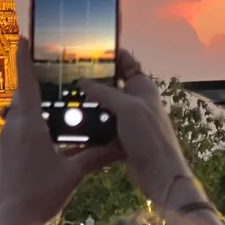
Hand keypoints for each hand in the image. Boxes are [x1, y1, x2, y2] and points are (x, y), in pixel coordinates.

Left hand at [0, 38, 109, 224]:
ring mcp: (2, 142)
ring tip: (51, 108)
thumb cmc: (38, 196)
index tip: (23, 37)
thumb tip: (121, 145)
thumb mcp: (72, 174)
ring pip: (17, 116)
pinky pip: (14, 133)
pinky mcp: (0, 156)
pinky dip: (27, 128)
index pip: (26, 81)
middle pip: (22, 97)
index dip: (23, 57)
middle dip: (35, 86)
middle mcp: (11, 128)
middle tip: (52, 76)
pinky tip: (42, 141)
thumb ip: (96, 156)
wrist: (7, 223)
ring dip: (32, 109)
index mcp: (27, 124)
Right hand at [82, 54, 195, 210]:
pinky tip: (72, 120)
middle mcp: (136, 99)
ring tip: (65, 95)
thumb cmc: (149, 137)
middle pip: (111, 83)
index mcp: (142, 86)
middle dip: (92, 79)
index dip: (109, 53)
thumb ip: (104, 92)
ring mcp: (128, 119)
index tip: (86, 49)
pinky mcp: (121, 136)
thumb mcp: (126, 108)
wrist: (159, 175)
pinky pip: (102, 124)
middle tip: (67, 73)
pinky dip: (90, 122)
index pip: (125, 61)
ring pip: (104, 104)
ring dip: (89, 102)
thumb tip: (82, 81)